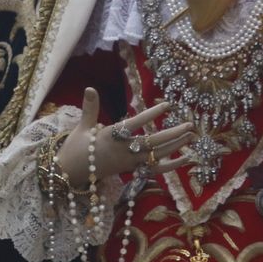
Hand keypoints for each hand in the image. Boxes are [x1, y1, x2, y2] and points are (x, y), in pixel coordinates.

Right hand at [56, 88, 196, 188]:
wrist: (70, 173)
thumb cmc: (76, 147)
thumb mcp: (82, 126)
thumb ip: (90, 107)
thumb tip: (90, 88)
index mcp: (111, 137)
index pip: (134, 125)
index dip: (151, 115)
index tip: (167, 105)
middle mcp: (122, 151)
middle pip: (152, 143)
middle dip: (172, 134)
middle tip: (190, 125)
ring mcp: (128, 163)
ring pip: (156, 156)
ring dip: (175, 147)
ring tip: (192, 137)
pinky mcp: (131, 171)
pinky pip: (154, 170)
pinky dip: (171, 165)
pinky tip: (186, 159)